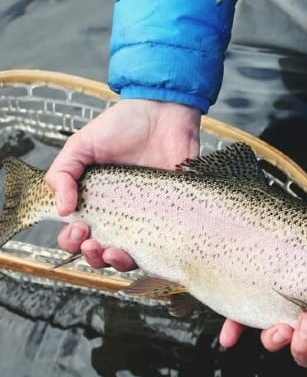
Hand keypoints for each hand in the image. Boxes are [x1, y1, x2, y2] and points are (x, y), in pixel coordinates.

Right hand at [45, 99, 200, 269]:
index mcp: (95, 202)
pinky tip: (142, 250)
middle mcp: (120, 215)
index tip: (78, 227)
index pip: (78, 235)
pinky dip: (151, 257)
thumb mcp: (82, 144)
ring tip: (112, 251)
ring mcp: (148, 218)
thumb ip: (63, 173)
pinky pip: (163, 247)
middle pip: (101, 253)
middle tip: (91, 241)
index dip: (72, 241)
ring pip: (130, 257)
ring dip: (116, 262)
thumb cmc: (124, 126)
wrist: (164, 113)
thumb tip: (62, 210)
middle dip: (91, 256)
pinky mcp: (173, 217)